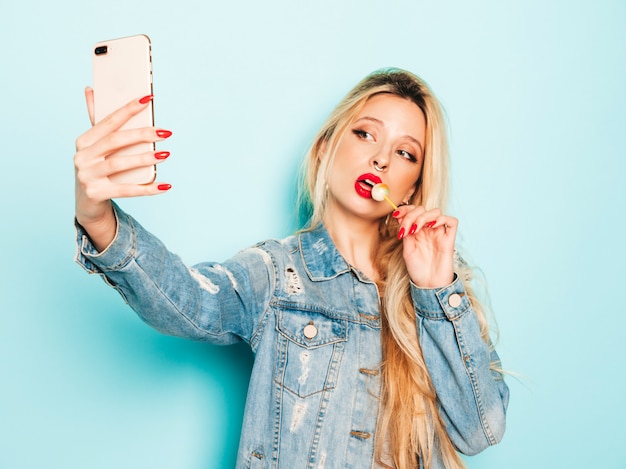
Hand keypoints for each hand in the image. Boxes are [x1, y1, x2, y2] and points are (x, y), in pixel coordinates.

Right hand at [74, 88, 171, 249]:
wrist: (87, 204)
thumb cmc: (96, 170)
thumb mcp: (94, 147)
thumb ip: (97, 122)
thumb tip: (90, 89)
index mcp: (84, 141)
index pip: (108, 121)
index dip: (128, 109)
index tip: (148, 99)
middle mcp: (82, 157)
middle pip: (115, 141)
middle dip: (142, 134)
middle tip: (165, 132)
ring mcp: (87, 176)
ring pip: (119, 164)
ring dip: (144, 159)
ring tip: (165, 154)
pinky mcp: (95, 194)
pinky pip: (126, 190)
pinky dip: (147, 188)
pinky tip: (164, 185)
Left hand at [393, 205, 456, 287]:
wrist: (428, 284)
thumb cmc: (418, 269)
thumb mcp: (407, 250)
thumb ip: (406, 233)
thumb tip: (401, 218)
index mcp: (417, 230)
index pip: (413, 211)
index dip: (405, 209)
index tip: (396, 215)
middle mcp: (428, 230)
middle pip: (423, 209)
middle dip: (411, 216)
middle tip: (406, 229)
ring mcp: (439, 233)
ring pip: (436, 212)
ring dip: (423, 217)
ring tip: (416, 229)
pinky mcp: (449, 239)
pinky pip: (452, 221)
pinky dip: (442, 219)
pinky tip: (431, 226)